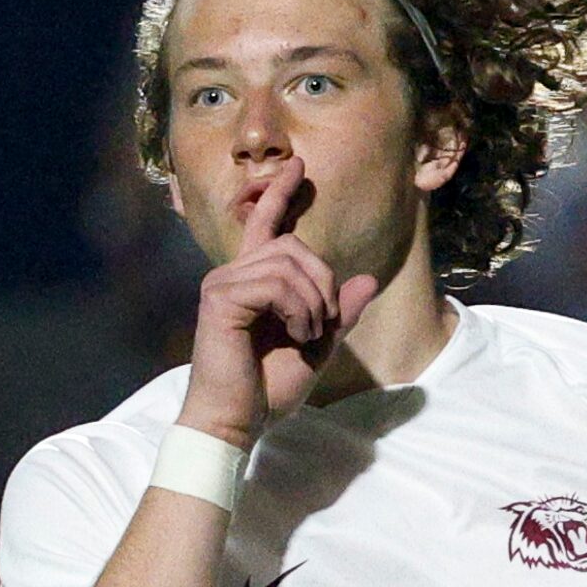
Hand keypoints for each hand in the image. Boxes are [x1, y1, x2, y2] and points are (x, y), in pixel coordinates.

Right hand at [175, 157, 380, 446]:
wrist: (238, 421)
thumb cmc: (268, 388)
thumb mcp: (317, 347)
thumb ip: (338, 314)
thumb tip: (366, 280)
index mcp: (253, 282)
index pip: (267, 226)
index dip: (282, 194)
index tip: (298, 165)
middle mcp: (233, 274)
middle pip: (294, 246)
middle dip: (324, 283)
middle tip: (322, 326)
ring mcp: (223, 283)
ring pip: (288, 262)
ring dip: (313, 301)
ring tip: (307, 335)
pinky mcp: (220, 297)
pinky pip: (276, 282)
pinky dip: (299, 309)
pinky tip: (296, 335)